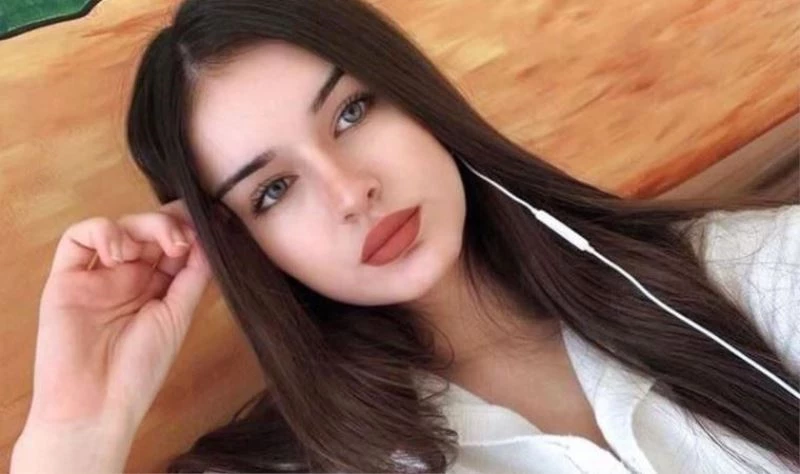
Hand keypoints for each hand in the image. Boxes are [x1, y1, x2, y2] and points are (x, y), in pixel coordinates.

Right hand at [27, 199, 210, 429]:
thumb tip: (208, 239)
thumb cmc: (139, 370)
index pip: (173, 245)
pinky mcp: (66, 278)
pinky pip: (78, 238)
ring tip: (160, 248)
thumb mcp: (178, 317)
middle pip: (148, 231)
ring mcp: (98, 276)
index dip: (187, 228)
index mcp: (157, 289)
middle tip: (182, 240)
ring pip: (119, 227)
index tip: (206, 224)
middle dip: (169, 224)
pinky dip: (102, 232)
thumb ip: (192, 277)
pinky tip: (120, 253)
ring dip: (143, 226)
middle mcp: (127, 279)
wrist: (95, 406)